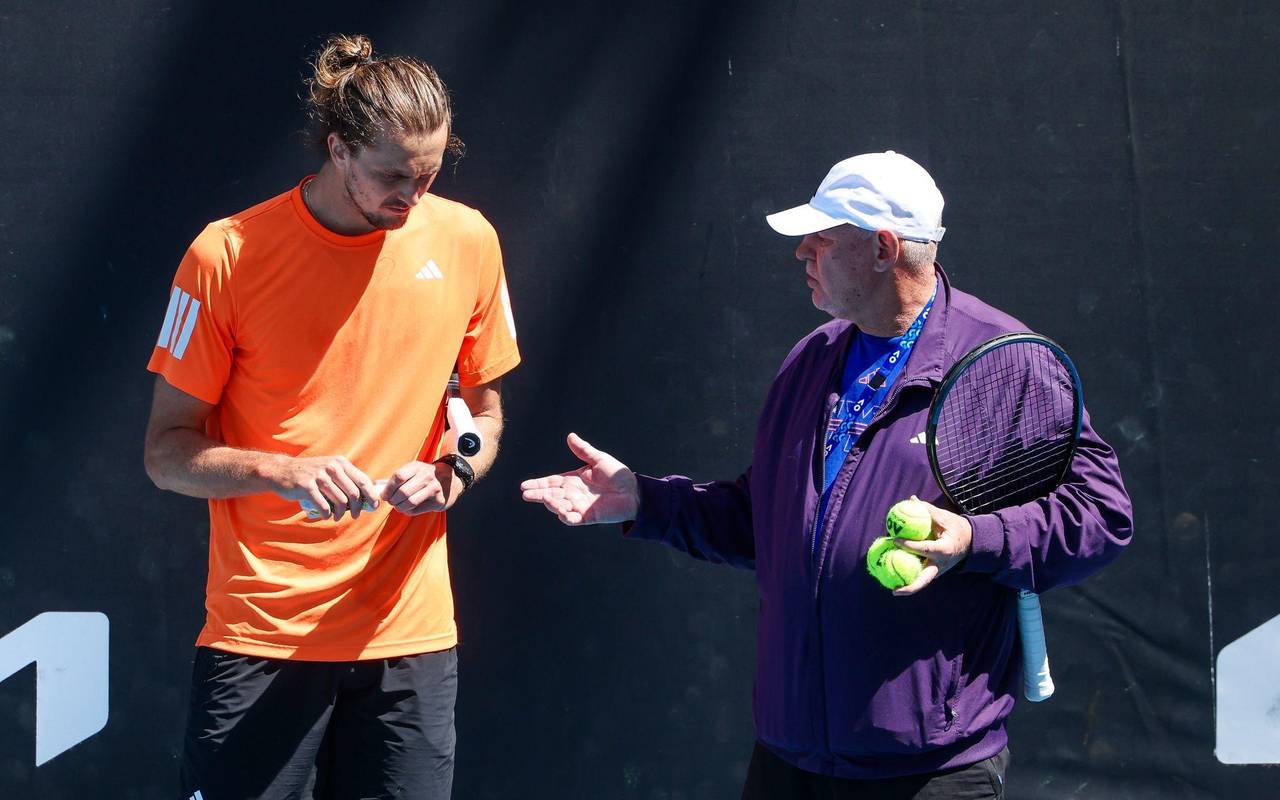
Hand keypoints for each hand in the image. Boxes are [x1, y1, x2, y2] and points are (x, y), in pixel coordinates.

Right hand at [269, 454, 378, 520]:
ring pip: (341, 502)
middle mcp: (332, 467)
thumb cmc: (310, 473)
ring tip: (337, 517)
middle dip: (358, 508)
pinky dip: (328, 515)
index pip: (363, 480)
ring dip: (341, 514)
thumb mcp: (329, 468)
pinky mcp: (307, 487)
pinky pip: (324, 506)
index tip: (375, 505)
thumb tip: (366, 494)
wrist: (282, 471)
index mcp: (340, 463)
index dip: (371, 494)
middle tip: (355, 515)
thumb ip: (346, 478)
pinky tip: (326, 515)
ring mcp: (319, 476)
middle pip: (354, 493)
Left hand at [383, 460, 460, 514]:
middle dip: (393, 500)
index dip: (388, 488)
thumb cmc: (423, 478)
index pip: (398, 476)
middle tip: (392, 502)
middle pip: (403, 492)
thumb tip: (375, 486)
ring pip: (410, 502)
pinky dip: (408, 511)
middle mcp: (427, 476)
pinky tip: (409, 508)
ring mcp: (434, 488)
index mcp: (417, 466)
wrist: (448, 481)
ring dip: (400, 507)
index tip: (384, 495)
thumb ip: (394, 479)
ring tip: (399, 506)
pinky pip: (417, 510)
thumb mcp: (411, 472)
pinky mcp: (438, 500)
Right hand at [520, 433, 637, 524]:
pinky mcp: (588, 516)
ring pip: (559, 507)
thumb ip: (584, 450)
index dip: (538, 484)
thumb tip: (570, 436)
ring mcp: (579, 506)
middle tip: (526, 494)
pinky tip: (560, 512)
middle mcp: (573, 494)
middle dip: (538, 495)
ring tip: (545, 498)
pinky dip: (566, 517)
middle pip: (551, 495)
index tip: (523, 486)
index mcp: (573, 480)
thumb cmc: (618, 475)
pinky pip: (573, 519)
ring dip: (551, 504)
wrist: (634, 491)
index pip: (551, 482)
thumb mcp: (599, 460)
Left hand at [892, 495, 973, 595]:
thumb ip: (928, 510)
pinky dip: (910, 577)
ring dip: (908, 587)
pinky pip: (922, 576)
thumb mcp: (945, 517)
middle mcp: (941, 564)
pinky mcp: (935, 572)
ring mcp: (939, 570)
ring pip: (923, 582)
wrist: (973, 542)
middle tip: (894, 591)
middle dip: (910, 587)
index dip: (909, 545)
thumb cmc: (957, 528)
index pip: (925, 549)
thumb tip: (911, 499)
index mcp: (945, 549)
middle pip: (925, 580)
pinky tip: (896, 577)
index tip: (895, 540)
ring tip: (892, 590)